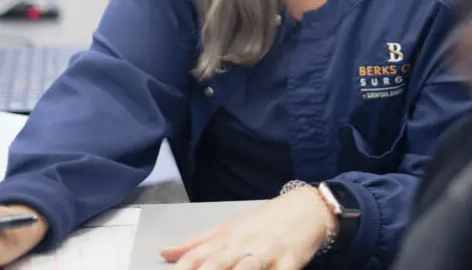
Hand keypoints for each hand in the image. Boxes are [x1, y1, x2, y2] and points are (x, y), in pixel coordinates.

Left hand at [161, 187, 337, 269]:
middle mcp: (242, 246)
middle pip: (216, 265)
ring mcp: (266, 255)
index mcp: (225, 238)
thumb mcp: (228, 227)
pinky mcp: (290, 263)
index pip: (194, 257)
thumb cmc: (264, 220)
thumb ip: (196, 243)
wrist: (306, 208)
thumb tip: (165, 253)